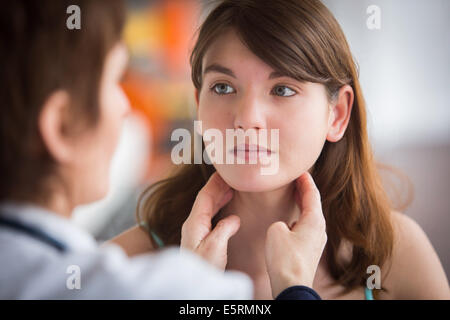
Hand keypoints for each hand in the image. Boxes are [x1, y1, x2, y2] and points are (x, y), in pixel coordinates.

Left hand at [180, 172, 239, 269]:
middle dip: (218, 186)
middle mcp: (193, 224)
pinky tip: (228, 208)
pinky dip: (219, 208)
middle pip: (205, 199)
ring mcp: (196, 232)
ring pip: (208, 208)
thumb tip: (234, 219)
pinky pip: (210, 217)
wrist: (192, 285)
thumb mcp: (215, 247)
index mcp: (194, 222)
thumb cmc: (203, 267)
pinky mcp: (200, 239)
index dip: (215, 183)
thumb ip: (224, 228)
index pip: (204, 196)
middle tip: (231, 176)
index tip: (224, 172)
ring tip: (231, 187)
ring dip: (219, 196)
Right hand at [265, 172, 326, 297]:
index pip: (312, 193)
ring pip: (310, 216)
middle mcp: (319, 229)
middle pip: (313, 204)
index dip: (305, 180)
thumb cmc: (285, 258)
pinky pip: (306, 227)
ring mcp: (316, 241)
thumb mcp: (276, 230)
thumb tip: (284, 226)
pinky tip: (291, 219)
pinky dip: (299, 217)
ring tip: (294, 195)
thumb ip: (280, 221)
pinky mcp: (310, 250)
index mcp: (314, 220)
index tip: (301, 170)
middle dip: (304, 190)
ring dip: (302, 204)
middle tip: (297, 179)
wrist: (291, 285)